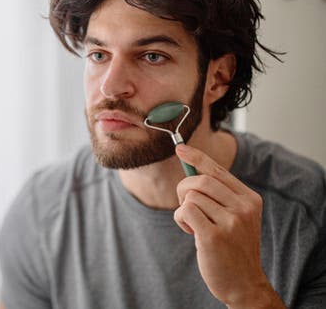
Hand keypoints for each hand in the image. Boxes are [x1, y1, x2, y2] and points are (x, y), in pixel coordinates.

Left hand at [174, 144, 284, 308]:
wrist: (243, 283)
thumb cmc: (233, 247)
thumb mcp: (236, 217)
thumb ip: (219, 195)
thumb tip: (192, 167)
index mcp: (250, 199)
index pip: (218, 170)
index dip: (196, 157)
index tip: (180, 148)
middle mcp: (243, 208)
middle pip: (201, 180)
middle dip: (183, 188)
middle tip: (184, 203)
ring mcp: (230, 222)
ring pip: (190, 197)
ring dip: (183, 210)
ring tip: (194, 225)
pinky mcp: (214, 236)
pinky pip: (185, 211)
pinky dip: (180, 219)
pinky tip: (190, 231)